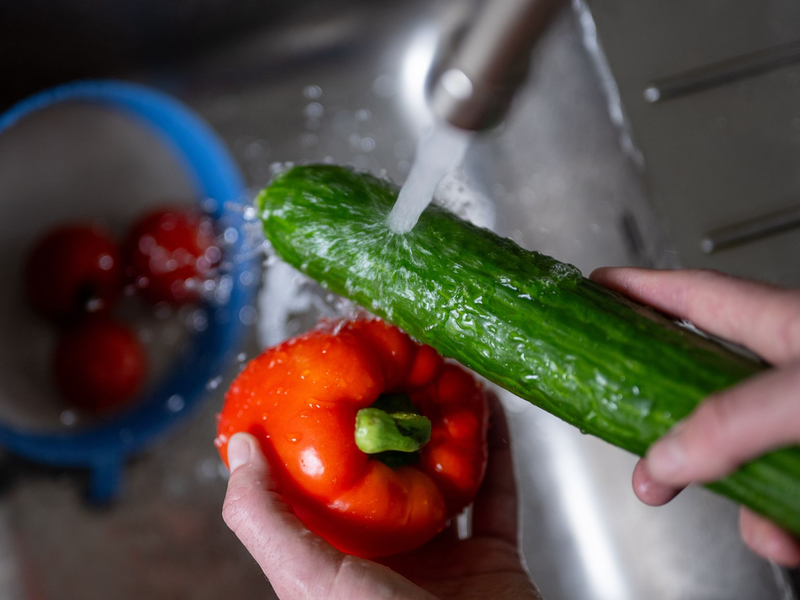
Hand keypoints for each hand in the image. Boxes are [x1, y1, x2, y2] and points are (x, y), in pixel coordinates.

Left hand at [222, 396, 539, 599]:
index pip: (327, 491)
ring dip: (448, 428)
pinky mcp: (495, 561)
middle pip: (392, 477)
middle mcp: (391, 561)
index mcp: (340, 567)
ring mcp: (445, 561)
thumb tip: (241, 448)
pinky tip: (490, 406)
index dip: (325, 437)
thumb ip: (266, 518)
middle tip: (392, 369)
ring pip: (446, 479)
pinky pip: (499, 495)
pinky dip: (498, 451)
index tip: (325, 386)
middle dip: (395, 424)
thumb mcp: (309, 577)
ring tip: (442, 376)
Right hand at [592, 267, 799, 566]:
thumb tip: (668, 457)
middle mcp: (785, 366)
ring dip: (733, 495)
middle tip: (631, 443)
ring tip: (747, 524)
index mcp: (779, 324)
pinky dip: (779, 522)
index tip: (594, 288)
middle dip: (660, 422)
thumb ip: (734, 420)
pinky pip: (781, 491)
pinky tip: (788, 536)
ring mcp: (797, 413)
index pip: (687, 294)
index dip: (635, 289)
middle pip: (697, 383)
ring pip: (742, 451)